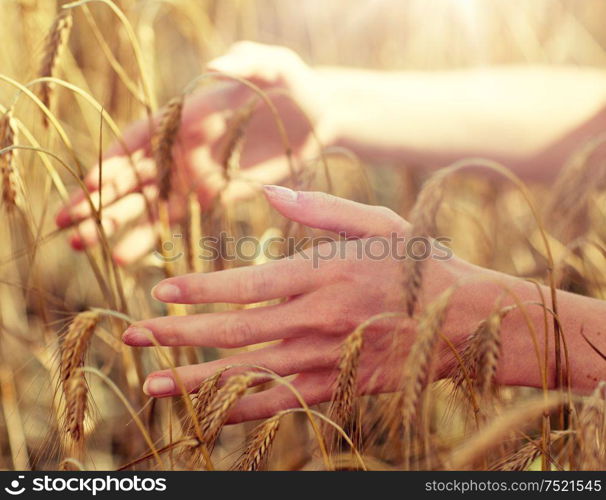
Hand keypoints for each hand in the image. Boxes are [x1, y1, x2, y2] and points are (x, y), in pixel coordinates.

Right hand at [55, 42, 328, 264]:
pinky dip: (149, 236)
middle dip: (97, 200)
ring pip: (145, 201)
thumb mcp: (274, 65)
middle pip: (130, 175)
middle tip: (66, 225)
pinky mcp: (210, 194)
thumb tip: (212, 66)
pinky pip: (174, 218)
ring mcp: (191, 172)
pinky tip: (123, 256)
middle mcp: (180, 145)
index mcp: (185, 113)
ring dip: (114, 223)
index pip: (138, 139)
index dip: (112, 161)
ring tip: (79, 244)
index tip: (91, 186)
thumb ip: (245, 62)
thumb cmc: (292, 84)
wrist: (318, 117)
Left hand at [122, 187, 465, 422]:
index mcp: (325, 273)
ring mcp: (327, 358)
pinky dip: (243, 407)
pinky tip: (210, 413)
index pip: (246, 284)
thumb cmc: (421, 266)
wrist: (470, 322)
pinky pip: (283, 402)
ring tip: (153, 384)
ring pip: (249, 372)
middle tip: (134, 337)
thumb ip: (321, 209)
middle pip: (234, 331)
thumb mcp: (378, 223)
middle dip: (178, 335)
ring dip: (197, 380)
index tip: (160, 290)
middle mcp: (318, 319)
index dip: (199, 288)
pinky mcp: (340, 386)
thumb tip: (270, 193)